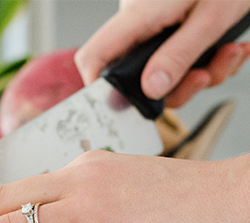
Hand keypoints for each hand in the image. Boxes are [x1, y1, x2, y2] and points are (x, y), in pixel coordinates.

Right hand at [75, 0, 249, 107]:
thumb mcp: (210, 18)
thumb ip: (179, 56)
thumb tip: (151, 90)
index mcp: (138, 16)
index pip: (94, 57)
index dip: (99, 87)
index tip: (122, 106)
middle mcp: (138, 23)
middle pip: (137, 76)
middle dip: (179, 87)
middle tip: (205, 76)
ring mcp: (153, 26)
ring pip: (164, 72)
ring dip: (202, 73)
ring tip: (229, 53)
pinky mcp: (169, 28)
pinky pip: (178, 59)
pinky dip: (207, 60)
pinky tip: (227, 47)